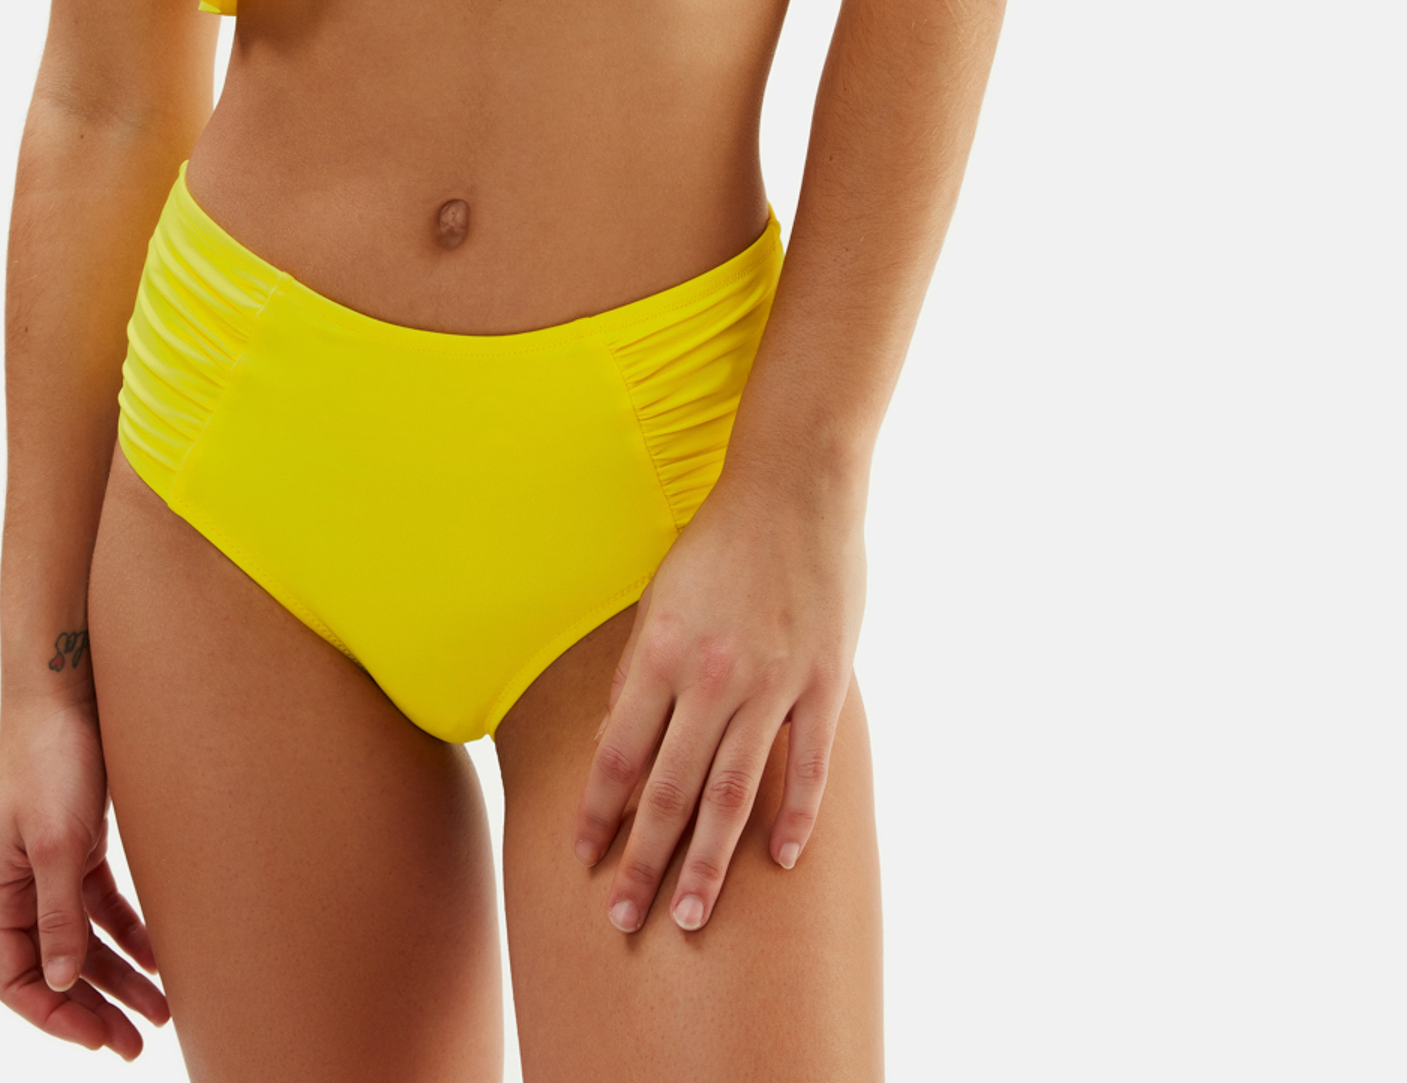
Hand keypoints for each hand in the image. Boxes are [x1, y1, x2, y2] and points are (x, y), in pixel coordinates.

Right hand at [0, 697, 169, 1058]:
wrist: (68, 687)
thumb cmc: (51, 759)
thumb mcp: (56, 842)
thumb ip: (58, 915)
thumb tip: (60, 984)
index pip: (15, 979)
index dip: (54, 1015)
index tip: (98, 1038)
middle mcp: (15, 885)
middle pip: (53, 967)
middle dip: (93, 1008)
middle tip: (137, 1043)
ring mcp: (46, 865)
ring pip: (81, 940)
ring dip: (118, 975)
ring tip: (161, 1009)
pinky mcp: (77, 844)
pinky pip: (100, 905)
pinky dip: (128, 932)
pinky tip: (160, 955)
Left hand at [571, 473, 864, 934]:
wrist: (795, 486)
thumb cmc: (718, 539)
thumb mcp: (659, 597)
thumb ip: (639, 670)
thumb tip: (618, 741)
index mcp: (662, 652)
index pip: (619, 753)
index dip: (599, 812)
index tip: (582, 860)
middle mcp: (712, 676)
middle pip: (671, 789)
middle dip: (644, 861)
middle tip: (625, 922)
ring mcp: (773, 683)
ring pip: (734, 792)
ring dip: (710, 862)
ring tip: (691, 916)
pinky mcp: (824, 682)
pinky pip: (809, 765)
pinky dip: (796, 816)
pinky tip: (782, 860)